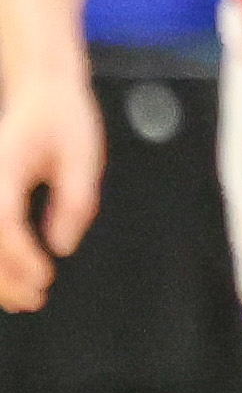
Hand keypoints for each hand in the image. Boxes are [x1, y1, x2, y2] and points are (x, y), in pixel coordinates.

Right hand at [0, 75, 102, 313]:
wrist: (39, 92)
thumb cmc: (62, 120)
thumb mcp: (83, 156)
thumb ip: (75, 202)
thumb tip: (61, 247)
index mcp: (5, 166)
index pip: (2, 218)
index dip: (20, 255)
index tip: (46, 277)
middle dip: (5, 276)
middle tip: (37, 299)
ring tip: (24, 301)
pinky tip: (9, 282)